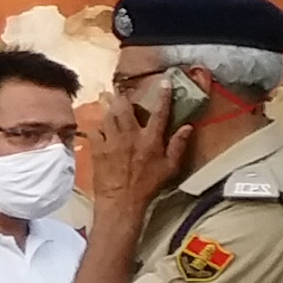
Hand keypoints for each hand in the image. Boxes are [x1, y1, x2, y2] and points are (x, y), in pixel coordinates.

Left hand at [84, 78, 177, 214]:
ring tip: (107, 99)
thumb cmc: (148, 185)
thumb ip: (179, 145)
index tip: (164, 82)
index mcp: (150, 139)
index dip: (163, 96)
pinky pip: (94, 131)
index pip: (159, 112)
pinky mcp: (97, 149)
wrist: (121, 200)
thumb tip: (188, 126)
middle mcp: (130, 136)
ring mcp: (111, 141)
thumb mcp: (170, 167)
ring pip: (108, 116)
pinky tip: (96, 123)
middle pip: (125, 108)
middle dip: (123, 97)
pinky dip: (96, 125)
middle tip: (120, 90)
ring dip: (108, 107)